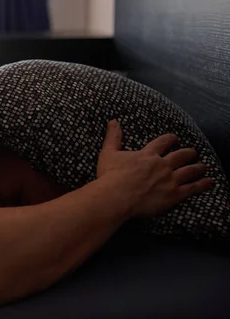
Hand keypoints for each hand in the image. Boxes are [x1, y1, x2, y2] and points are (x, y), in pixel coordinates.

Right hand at [97, 120, 213, 217]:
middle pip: (181, 155)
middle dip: (188, 153)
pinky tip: (209, 181)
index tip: (174, 138)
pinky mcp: (174, 195)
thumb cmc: (110, 176)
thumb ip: (113, 137)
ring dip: (198, 167)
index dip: (170, 139)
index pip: (163, 142)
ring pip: (190, 170)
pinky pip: (193, 188)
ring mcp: (170, 179)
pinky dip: (203, 184)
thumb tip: (113, 121)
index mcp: (147, 154)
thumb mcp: (108, 153)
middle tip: (192, 152)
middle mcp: (162, 164)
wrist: (116, 197)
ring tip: (203, 166)